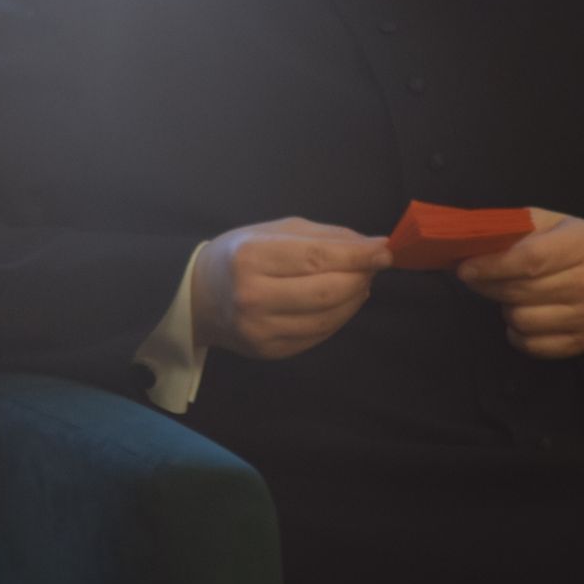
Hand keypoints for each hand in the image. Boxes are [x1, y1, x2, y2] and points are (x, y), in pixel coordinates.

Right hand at [191, 217, 391, 359]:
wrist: (198, 297)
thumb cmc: (239, 255)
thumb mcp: (273, 231)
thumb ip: (324, 236)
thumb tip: (374, 245)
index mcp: (251, 257)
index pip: (316, 259)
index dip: (357, 256)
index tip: (385, 250)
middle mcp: (252, 297)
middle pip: (326, 292)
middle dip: (360, 277)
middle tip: (373, 265)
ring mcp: (260, 330)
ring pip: (328, 317)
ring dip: (355, 298)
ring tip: (359, 281)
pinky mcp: (269, 351)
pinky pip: (319, 334)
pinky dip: (339, 316)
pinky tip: (341, 301)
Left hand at [456, 208, 583, 358]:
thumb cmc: (568, 245)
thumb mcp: (548, 223)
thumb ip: (513, 229)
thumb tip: (469, 243)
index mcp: (581, 243)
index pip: (529, 259)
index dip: (491, 266)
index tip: (464, 268)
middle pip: (521, 291)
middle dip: (488, 286)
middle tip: (477, 278)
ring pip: (522, 320)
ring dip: (505, 308)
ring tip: (511, 295)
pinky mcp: (583, 341)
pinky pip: (531, 345)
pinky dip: (517, 333)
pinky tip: (521, 315)